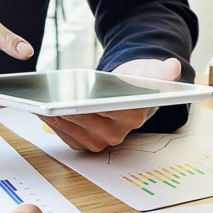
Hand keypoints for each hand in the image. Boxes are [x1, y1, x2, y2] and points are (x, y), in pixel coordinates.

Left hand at [38, 57, 181, 151]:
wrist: (125, 92)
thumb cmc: (134, 80)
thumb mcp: (147, 70)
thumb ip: (160, 71)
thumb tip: (174, 67)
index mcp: (134, 115)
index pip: (109, 110)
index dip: (89, 106)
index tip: (73, 101)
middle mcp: (117, 134)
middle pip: (85, 120)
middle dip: (66, 109)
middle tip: (47, 99)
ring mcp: (100, 142)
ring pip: (71, 128)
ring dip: (53, 115)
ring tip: (39, 101)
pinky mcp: (84, 144)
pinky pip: (64, 134)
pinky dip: (51, 121)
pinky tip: (41, 108)